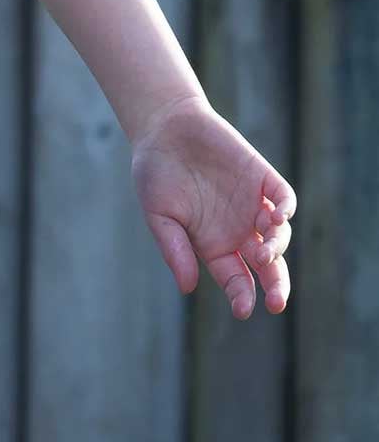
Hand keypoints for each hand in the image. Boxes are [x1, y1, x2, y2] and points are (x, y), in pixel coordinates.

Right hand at [131, 95, 295, 319]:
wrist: (165, 131)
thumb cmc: (155, 178)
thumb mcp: (160, 219)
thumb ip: (175, 251)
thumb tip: (189, 287)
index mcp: (212, 247)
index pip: (235, 279)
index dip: (241, 295)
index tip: (244, 310)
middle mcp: (237, 230)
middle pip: (264, 265)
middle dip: (274, 285)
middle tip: (276, 303)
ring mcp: (252, 205)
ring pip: (277, 236)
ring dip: (275, 249)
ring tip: (264, 254)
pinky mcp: (262, 178)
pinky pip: (283, 198)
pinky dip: (285, 210)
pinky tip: (278, 220)